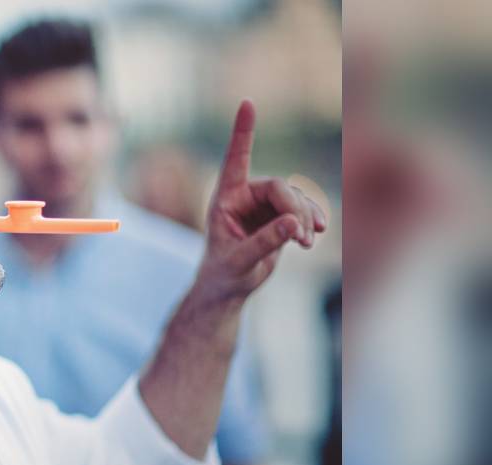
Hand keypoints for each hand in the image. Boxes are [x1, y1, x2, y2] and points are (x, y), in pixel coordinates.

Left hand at [196, 100, 328, 301]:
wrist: (229, 286)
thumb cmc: (225, 272)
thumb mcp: (239, 261)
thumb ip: (264, 242)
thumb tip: (293, 224)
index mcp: (225, 198)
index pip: (235, 159)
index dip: (243, 131)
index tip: (247, 103)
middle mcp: (244, 196)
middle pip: (278, 187)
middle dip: (295, 209)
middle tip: (302, 236)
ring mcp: (264, 204)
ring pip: (295, 199)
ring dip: (305, 219)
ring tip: (306, 244)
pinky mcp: (279, 215)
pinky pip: (303, 209)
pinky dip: (311, 220)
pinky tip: (316, 235)